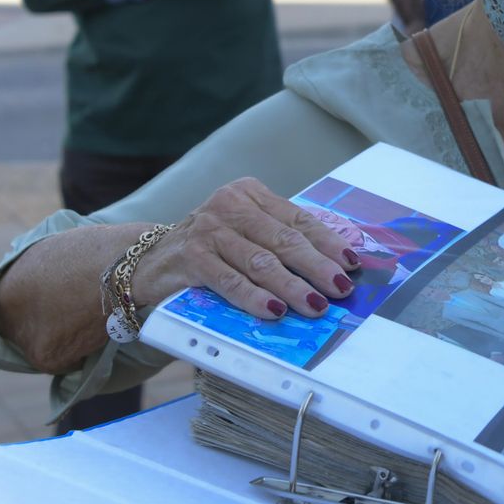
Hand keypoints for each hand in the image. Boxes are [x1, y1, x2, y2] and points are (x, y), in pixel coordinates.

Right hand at [132, 177, 359, 319]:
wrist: (150, 261)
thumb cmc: (212, 250)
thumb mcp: (246, 234)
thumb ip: (279, 242)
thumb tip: (334, 267)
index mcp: (251, 193)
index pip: (298, 219)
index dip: (328, 242)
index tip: (352, 263)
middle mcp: (230, 204)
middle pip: (284, 239)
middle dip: (317, 267)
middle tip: (341, 289)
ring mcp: (209, 229)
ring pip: (260, 261)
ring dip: (292, 287)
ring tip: (316, 306)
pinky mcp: (190, 256)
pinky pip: (229, 280)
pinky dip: (254, 297)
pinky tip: (274, 310)